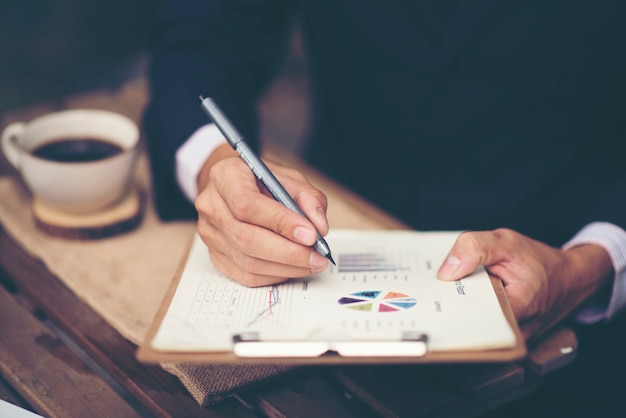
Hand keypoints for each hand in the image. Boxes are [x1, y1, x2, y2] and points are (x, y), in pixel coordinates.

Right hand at [195, 144, 329, 286]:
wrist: (235, 186)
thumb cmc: (262, 181)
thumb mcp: (289, 178)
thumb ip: (308, 198)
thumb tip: (319, 228)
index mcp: (225, 177)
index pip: (247, 205)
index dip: (281, 223)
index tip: (311, 235)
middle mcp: (211, 206)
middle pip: (246, 238)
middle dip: (288, 252)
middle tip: (317, 256)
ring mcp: (210, 233)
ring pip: (247, 261)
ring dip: (285, 267)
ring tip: (311, 263)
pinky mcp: (215, 255)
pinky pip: (245, 275)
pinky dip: (274, 276)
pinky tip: (292, 268)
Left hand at [437, 229, 612, 339]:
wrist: (569, 278)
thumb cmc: (539, 260)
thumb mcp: (507, 242)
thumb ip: (476, 249)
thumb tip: (446, 271)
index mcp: (518, 309)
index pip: (471, 314)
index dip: (446, 304)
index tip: (423, 297)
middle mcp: (513, 331)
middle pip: (467, 323)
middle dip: (444, 308)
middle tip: (416, 296)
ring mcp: (508, 336)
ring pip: (470, 325)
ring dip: (452, 309)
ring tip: (430, 294)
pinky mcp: (503, 334)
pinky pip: (477, 324)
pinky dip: (463, 309)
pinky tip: (448, 296)